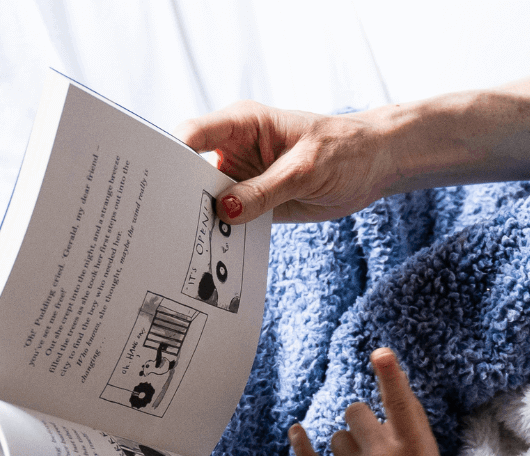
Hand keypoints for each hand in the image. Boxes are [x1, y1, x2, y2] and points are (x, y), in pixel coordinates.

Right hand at [177, 102, 403, 224]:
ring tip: (181, 246)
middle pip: (190, 169)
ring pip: (207, 199)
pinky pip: (231, 220)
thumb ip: (265, 190)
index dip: (170, 153)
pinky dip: (223, 235)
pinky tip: (212, 257)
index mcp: (241, 123)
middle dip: (178, 193)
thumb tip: (224, 210)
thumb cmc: (344, 150)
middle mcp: (234, 149)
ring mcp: (242, 177)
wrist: (373, 166)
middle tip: (161, 223)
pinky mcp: (255, 203)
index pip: (193, 133)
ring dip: (199, 219)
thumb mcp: (306, 169)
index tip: (155, 180)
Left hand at [289, 347, 444, 455]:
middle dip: (362, 422)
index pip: (401, 404)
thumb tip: (392, 375)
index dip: (391, 376)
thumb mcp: (427, 449)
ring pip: (336, 436)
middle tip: (376, 444)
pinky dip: (301, 445)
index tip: (381, 353)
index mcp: (412, 445)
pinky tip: (296, 431)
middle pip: (355, 411)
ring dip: (348, 446)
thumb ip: (410, 415)